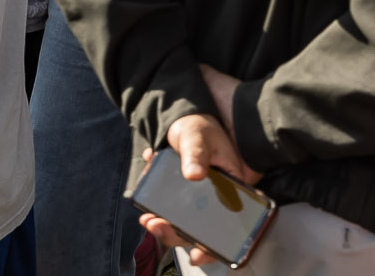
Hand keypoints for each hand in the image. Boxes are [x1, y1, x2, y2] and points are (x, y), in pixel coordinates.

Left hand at [140, 99, 258, 262]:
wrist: (181, 120)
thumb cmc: (198, 128)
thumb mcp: (198, 137)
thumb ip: (196, 153)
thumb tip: (194, 174)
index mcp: (231, 190)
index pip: (229, 225)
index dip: (214, 245)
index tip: (196, 254)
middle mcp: (215, 200)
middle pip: (200, 230)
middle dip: (177, 234)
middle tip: (155, 224)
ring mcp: (196, 201)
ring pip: (182, 224)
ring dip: (164, 225)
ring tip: (146, 217)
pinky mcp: (179, 197)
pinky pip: (168, 209)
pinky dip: (155, 207)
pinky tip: (144, 194)